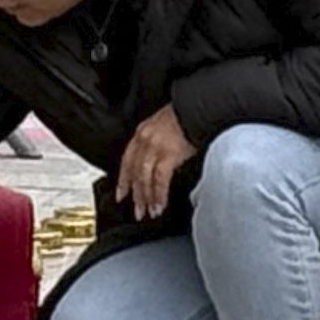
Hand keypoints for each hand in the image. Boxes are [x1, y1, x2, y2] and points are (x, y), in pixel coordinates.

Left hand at [118, 104, 199, 218]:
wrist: (198, 107)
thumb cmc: (187, 116)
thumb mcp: (165, 125)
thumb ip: (158, 143)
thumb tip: (160, 162)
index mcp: (142, 132)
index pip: (127, 159)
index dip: (123, 179)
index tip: (121, 194)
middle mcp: (145, 140)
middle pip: (134, 172)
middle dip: (135, 194)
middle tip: (137, 211)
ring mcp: (155, 147)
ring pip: (144, 178)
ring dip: (147, 198)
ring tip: (150, 212)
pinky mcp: (168, 154)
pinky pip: (159, 180)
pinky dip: (159, 194)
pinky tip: (160, 204)